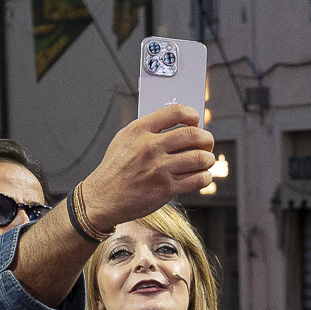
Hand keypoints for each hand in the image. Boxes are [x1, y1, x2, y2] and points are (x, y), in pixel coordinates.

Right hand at [80, 105, 216, 229]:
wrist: (102, 198)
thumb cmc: (114, 169)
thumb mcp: (124, 139)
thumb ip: (148, 129)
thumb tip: (177, 124)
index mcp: (140, 130)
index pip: (176, 111)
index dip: (192, 114)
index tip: (195, 120)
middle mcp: (150, 147)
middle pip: (194, 134)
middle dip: (207, 139)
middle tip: (207, 144)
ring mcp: (159, 168)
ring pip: (200, 158)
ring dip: (208, 159)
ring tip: (206, 161)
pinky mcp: (165, 188)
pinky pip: (197, 179)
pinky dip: (205, 177)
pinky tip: (202, 176)